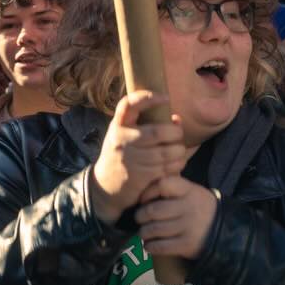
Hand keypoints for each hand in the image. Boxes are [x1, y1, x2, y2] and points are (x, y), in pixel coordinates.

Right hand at [88, 91, 186, 223]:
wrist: (105, 186)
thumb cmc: (121, 155)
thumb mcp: (125, 136)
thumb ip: (148, 125)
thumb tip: (177, 119)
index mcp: (118, 126)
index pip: (128, 104)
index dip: (147, 97)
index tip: (165, 97)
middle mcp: (122, 140)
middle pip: (158, 132)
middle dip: (175, 133)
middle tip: (177, 135)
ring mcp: (131, 158)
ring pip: (168, 151)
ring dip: (179, 151)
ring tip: (177, 151)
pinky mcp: (141, 175)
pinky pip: (168, 167)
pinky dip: (177, 164)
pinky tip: (174, 163)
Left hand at [134, 176, 217, 258]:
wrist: (225, 231)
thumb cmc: (197, 208)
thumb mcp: (190, 192)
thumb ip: (170, 188)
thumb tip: (141, 191)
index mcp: (188, 190)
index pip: (162, 184)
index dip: (148, 192)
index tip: (144, 200)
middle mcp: (188, 207)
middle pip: (153, 210)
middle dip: (140, 216)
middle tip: (140, 219)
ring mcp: (188, 227)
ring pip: (154, 229)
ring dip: (144, 233)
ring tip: (145, 232)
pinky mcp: (187, 245)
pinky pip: (160, 246)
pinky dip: (150, 246)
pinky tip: (150, 244)